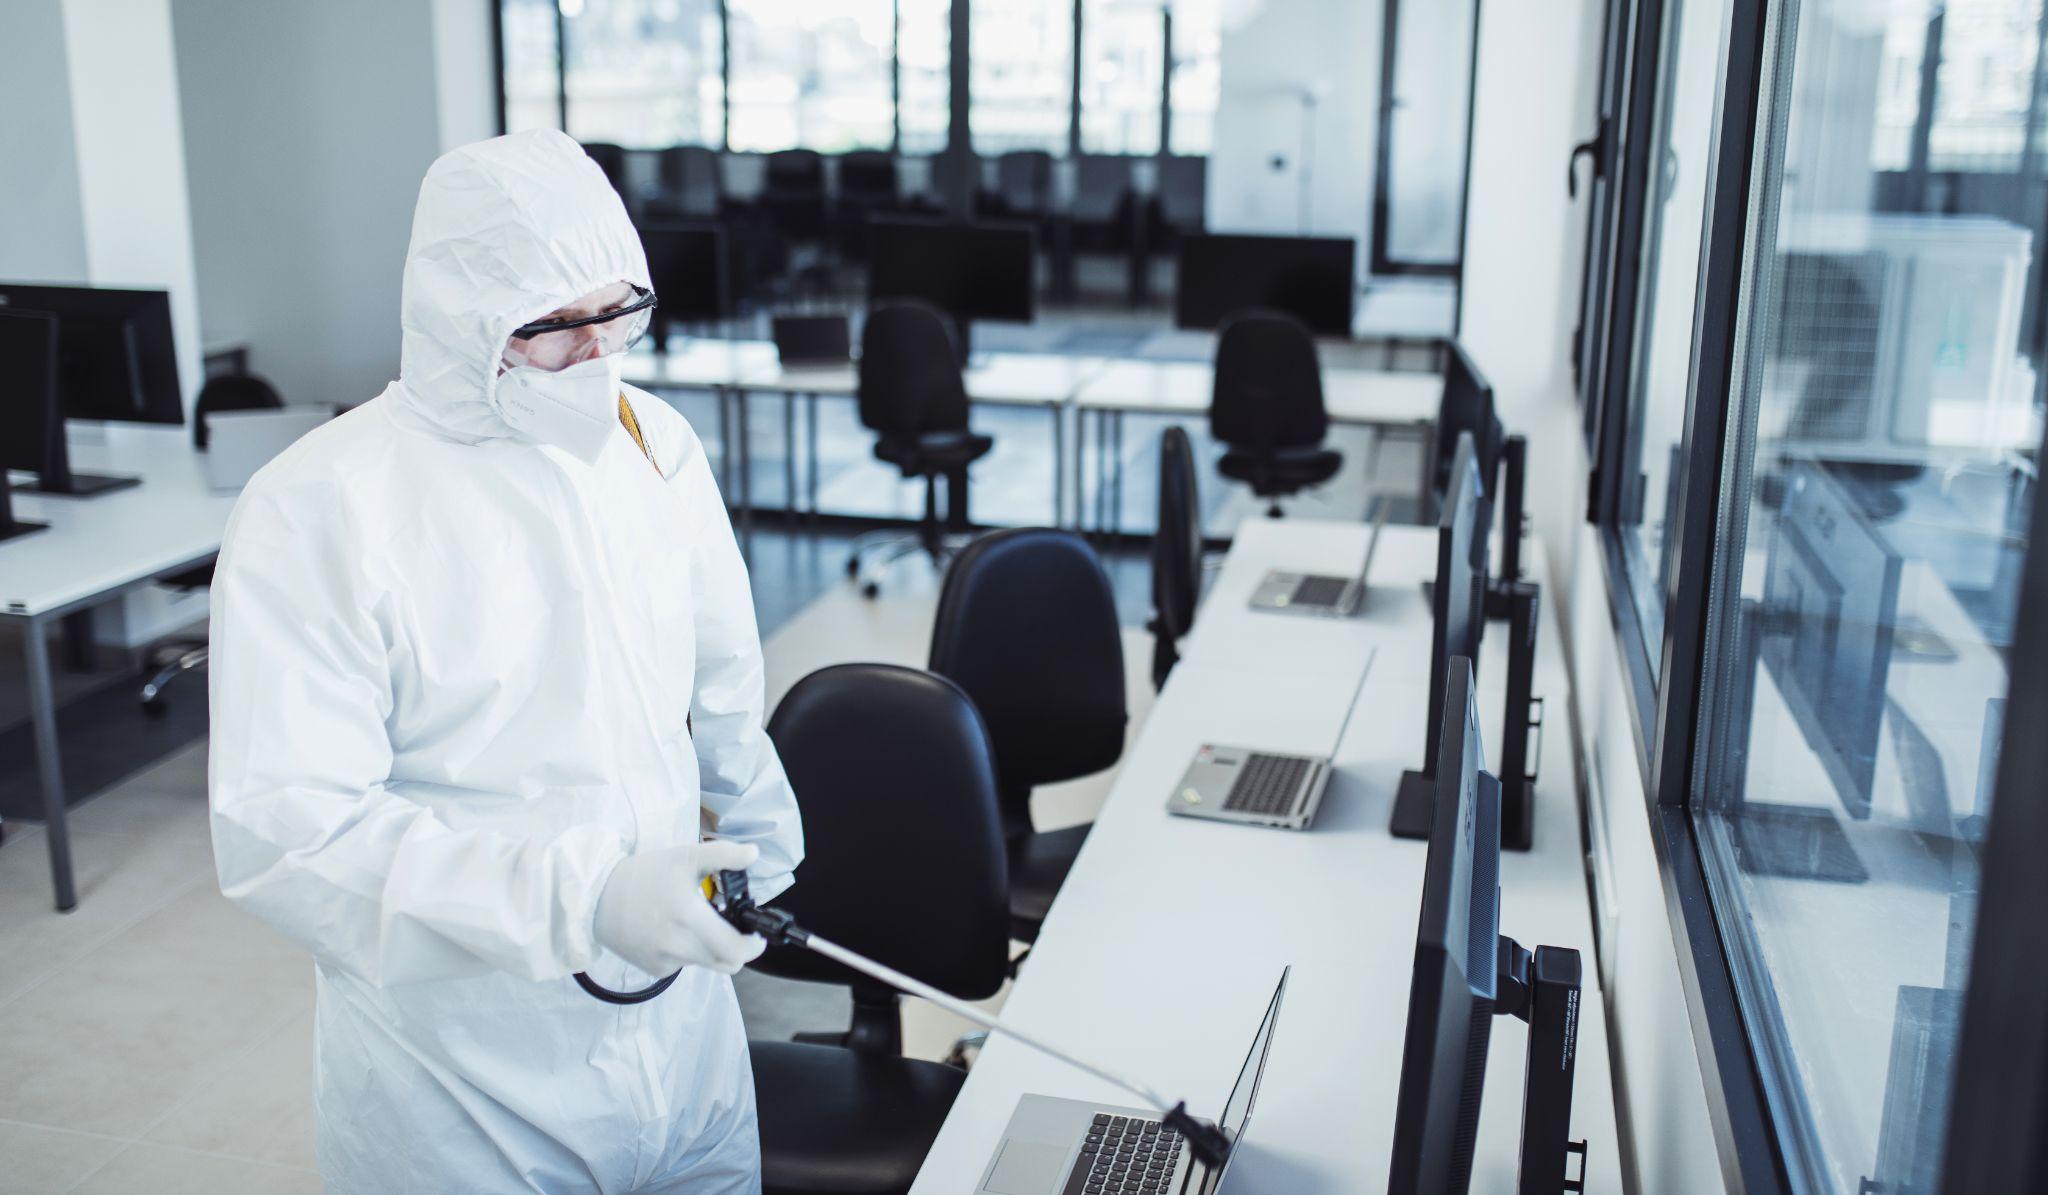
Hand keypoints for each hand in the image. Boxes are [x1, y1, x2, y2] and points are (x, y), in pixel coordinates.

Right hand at [593, 839, 765, 976]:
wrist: (595, 898)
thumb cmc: (642, 875)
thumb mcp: (684, 856)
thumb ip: (723, 855)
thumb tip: (753, 855)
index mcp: (688, 918)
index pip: (735, 950)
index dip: (753, 946)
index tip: (757, 936)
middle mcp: (677, 946)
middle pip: (726, 963)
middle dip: (737, 948)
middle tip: (733, 929)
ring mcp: (664, 961)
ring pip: (706, 964)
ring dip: (712, 949)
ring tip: (697, 923)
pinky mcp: (653, 970)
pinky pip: (683, 966)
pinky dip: (688, 953)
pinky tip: (674, 932)